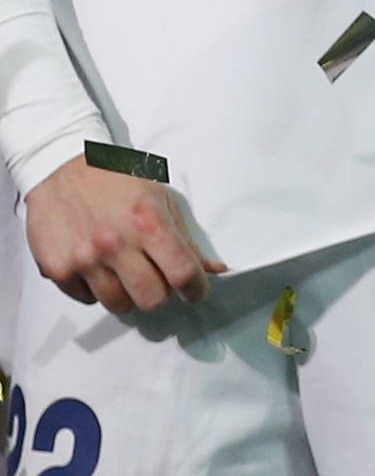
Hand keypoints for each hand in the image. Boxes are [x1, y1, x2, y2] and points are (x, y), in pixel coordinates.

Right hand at [25, 152, 224, 311]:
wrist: (61, 169)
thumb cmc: (115, 180)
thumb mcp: (159, 198)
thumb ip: (185, 238)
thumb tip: (214, 269)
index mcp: (147, 221)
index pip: (182, 272)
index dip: (196, 289)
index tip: (195, 291)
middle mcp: (115, 243)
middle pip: (152, 300)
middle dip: (161, 293)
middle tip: (156, 278)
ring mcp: (85, 259)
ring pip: (119, 305)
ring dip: (127, 293)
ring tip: (123, 268)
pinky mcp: (58, 271)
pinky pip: (88, 300)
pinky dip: (96, 289)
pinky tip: (96, 264)